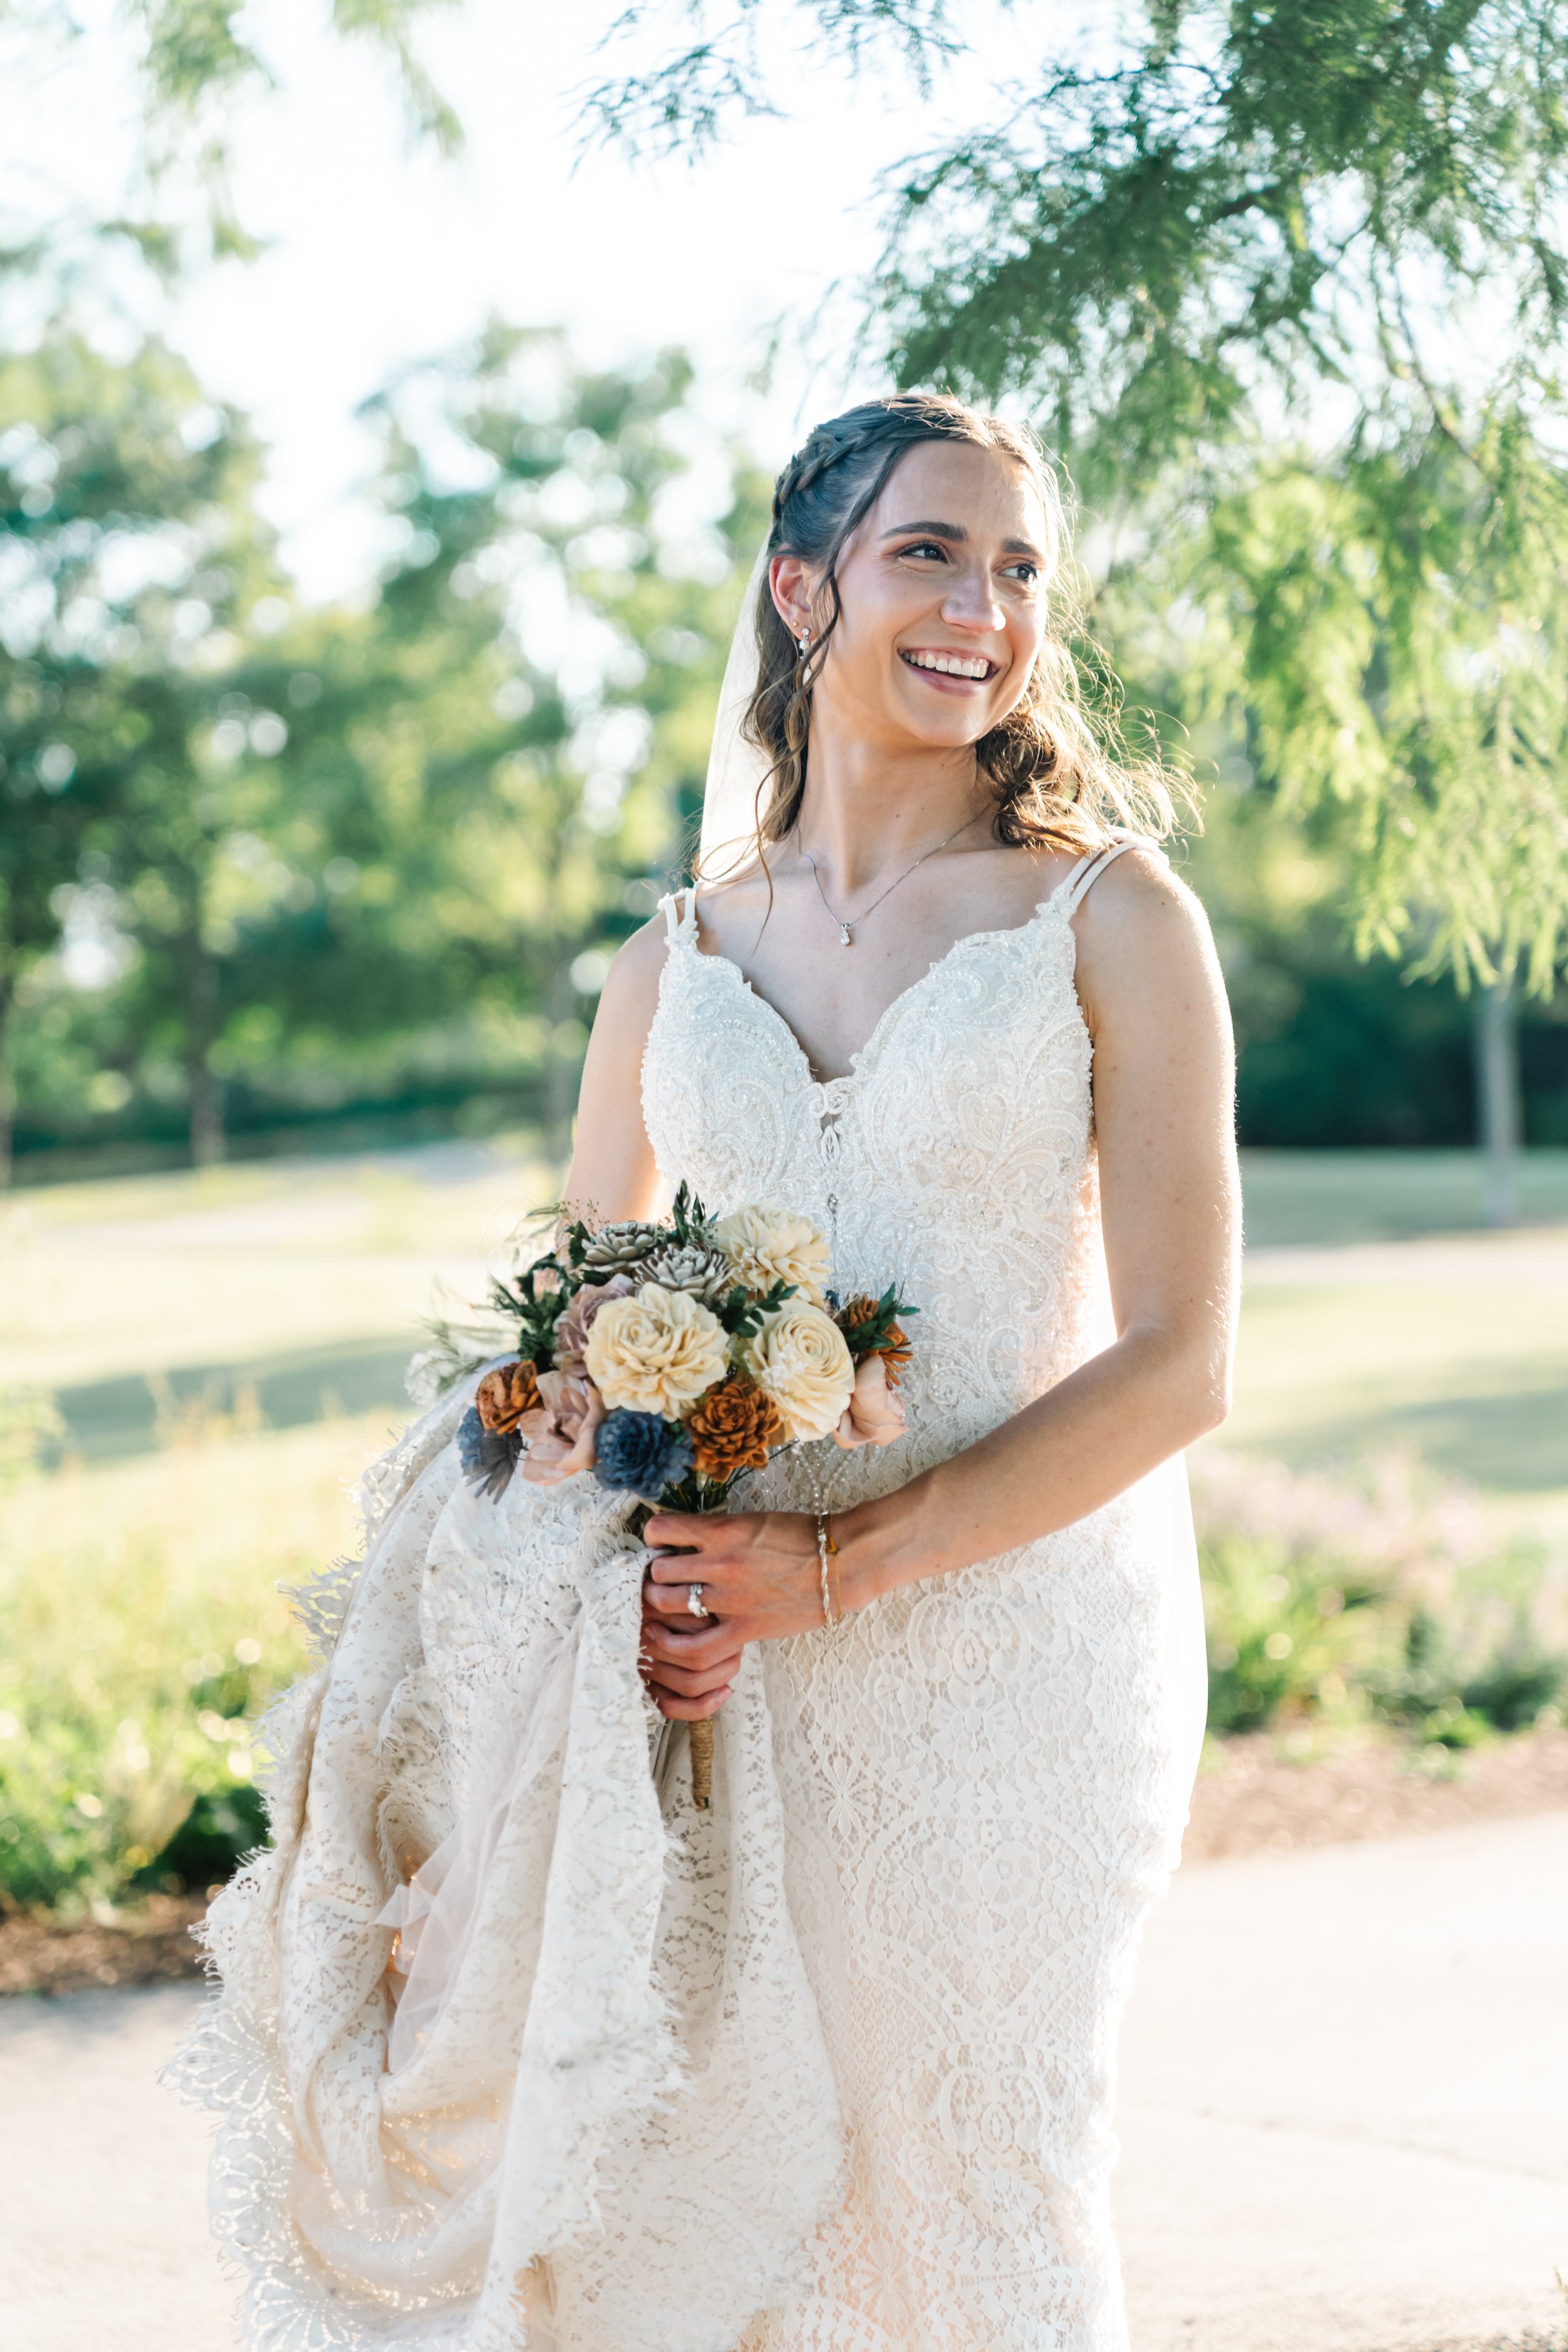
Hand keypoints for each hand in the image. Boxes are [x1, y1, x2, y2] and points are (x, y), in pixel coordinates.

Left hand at [639, 1508, 825, 1720]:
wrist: (842, 1563)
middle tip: (661, 1579)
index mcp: (722, 1529)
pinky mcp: (744, 1628)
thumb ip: (717, 1531)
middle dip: (654, 1574)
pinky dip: (674, 1644)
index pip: (660, 1530)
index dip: (653, 1538)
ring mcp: (730, 1598)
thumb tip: (685, 1539)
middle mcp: (720, 1561)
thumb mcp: (753, 1520)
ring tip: (663, 1604)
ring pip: (666, 1603)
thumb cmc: (801, 1538)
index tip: (659, 1545)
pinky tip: (670, 1638)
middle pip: (658, 1570)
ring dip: (659, 1603)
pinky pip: (694, 1647)